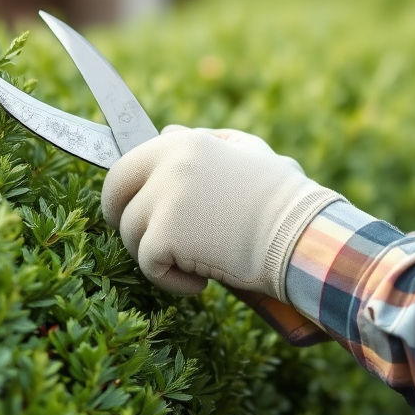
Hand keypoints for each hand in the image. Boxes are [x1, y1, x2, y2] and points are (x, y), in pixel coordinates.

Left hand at [101, 126, 343, 301]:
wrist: (300, 235)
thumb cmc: (281, 197)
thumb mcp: (248, 152)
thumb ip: (206, 139)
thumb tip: (167, 132)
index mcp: (182, 144)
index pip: (126, 164)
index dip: (122, 193)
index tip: (126, 212)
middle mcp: (167, 164)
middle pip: (114, 194)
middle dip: (122, 221)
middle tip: (147, 243)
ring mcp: (163, 199)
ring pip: (131, 233)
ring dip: (154, 254)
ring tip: (193, 262)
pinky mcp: (164, 235)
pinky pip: (148, 264)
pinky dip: (170, 281)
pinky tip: (200, 282)